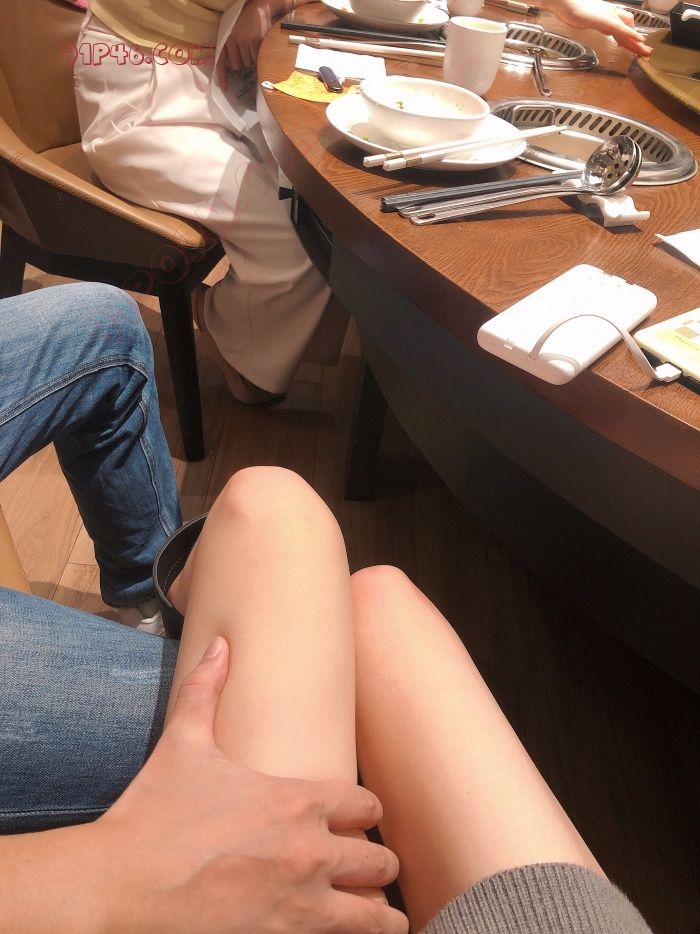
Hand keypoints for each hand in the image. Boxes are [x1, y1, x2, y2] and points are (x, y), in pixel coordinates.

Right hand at [96, 637, 407, 932]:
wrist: (118, 882)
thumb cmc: (152, 812)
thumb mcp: (183, 742)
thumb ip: (206, 689)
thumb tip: (220, 644)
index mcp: (296, 799)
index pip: (366, 805)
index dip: (365, 813)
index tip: (359, 819)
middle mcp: (310, 850)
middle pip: (378, 860)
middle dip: (375, 864)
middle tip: (367, 870)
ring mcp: (301, 901)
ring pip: (374, 912)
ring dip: (377, 911)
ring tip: (379, 916)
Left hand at [218, 0, 276, 85]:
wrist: (260, 8)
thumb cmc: (247, 23)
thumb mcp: (235, 33)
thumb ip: (231, 48)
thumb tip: (234, 67)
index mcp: (226, 39)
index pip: (221, 61)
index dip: (222, 76)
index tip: (225, 89)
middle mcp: (233, 40)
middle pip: (237, 65)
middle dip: (242, 62)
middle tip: (246, 51)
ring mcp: (245, 41)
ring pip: (248, 63)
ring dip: (251, 58)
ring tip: (253, 45)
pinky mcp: (256, 42)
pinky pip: (257, 58)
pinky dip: (259, 55)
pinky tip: (259, 44)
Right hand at [545, 0, 652, 55]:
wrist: (566, 2)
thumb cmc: (572, 8)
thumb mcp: (587, 19)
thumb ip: (597, 23)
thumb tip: (603, 29)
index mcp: (607, 13)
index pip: (623, 24)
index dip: (628, 34)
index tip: (631, 44)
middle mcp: (612, 13)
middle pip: (629, 27)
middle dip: (636, 41)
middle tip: (645, 52)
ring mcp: (610, 16)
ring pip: (628, 31)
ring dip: (637, 43)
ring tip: (645, 52)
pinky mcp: (607, 20)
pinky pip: (622, 29)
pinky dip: (632, 35)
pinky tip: (639, 41)